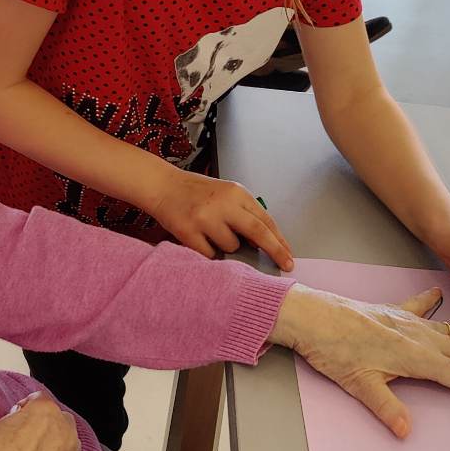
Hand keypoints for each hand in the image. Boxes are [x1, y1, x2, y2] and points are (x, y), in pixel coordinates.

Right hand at [0, 394, 82, 450]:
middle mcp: (64, 431)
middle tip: (28, 439)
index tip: (20, 417)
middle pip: (61, 421)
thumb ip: (14, 420)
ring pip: (70, 445)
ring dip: (57, 448)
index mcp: (45, 412)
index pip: (40, 400)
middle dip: (48, 426)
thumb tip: (18, 424)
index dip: (27, 408)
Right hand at [148, 167, 294, 270]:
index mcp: (236, 192)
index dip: (279, 240)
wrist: (162, 186)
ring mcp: (205, 218)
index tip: (288, 255)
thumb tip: (262, 243)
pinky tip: (199, 238)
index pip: (265, 220)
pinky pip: (210, 254)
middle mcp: (223, 204)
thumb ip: (244, 213)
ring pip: (231, 247)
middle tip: (285, 265)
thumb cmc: (195, 192)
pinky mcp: (188, 232)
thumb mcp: (225, 194)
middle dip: (274, 251)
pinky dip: (209, 252)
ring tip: (211, 232)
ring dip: (227, 247)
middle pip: (257, 233)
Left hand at [269, 285, 449, 437]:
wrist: (312, 316)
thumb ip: (386, 407)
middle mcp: (421, 338)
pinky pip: (423, 309)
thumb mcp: (358, 384)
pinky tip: (440, 297)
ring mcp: (410, 323)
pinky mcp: (395, 313)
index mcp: (417, 357)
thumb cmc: (332, 350)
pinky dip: (435, 304)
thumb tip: (406, 432)